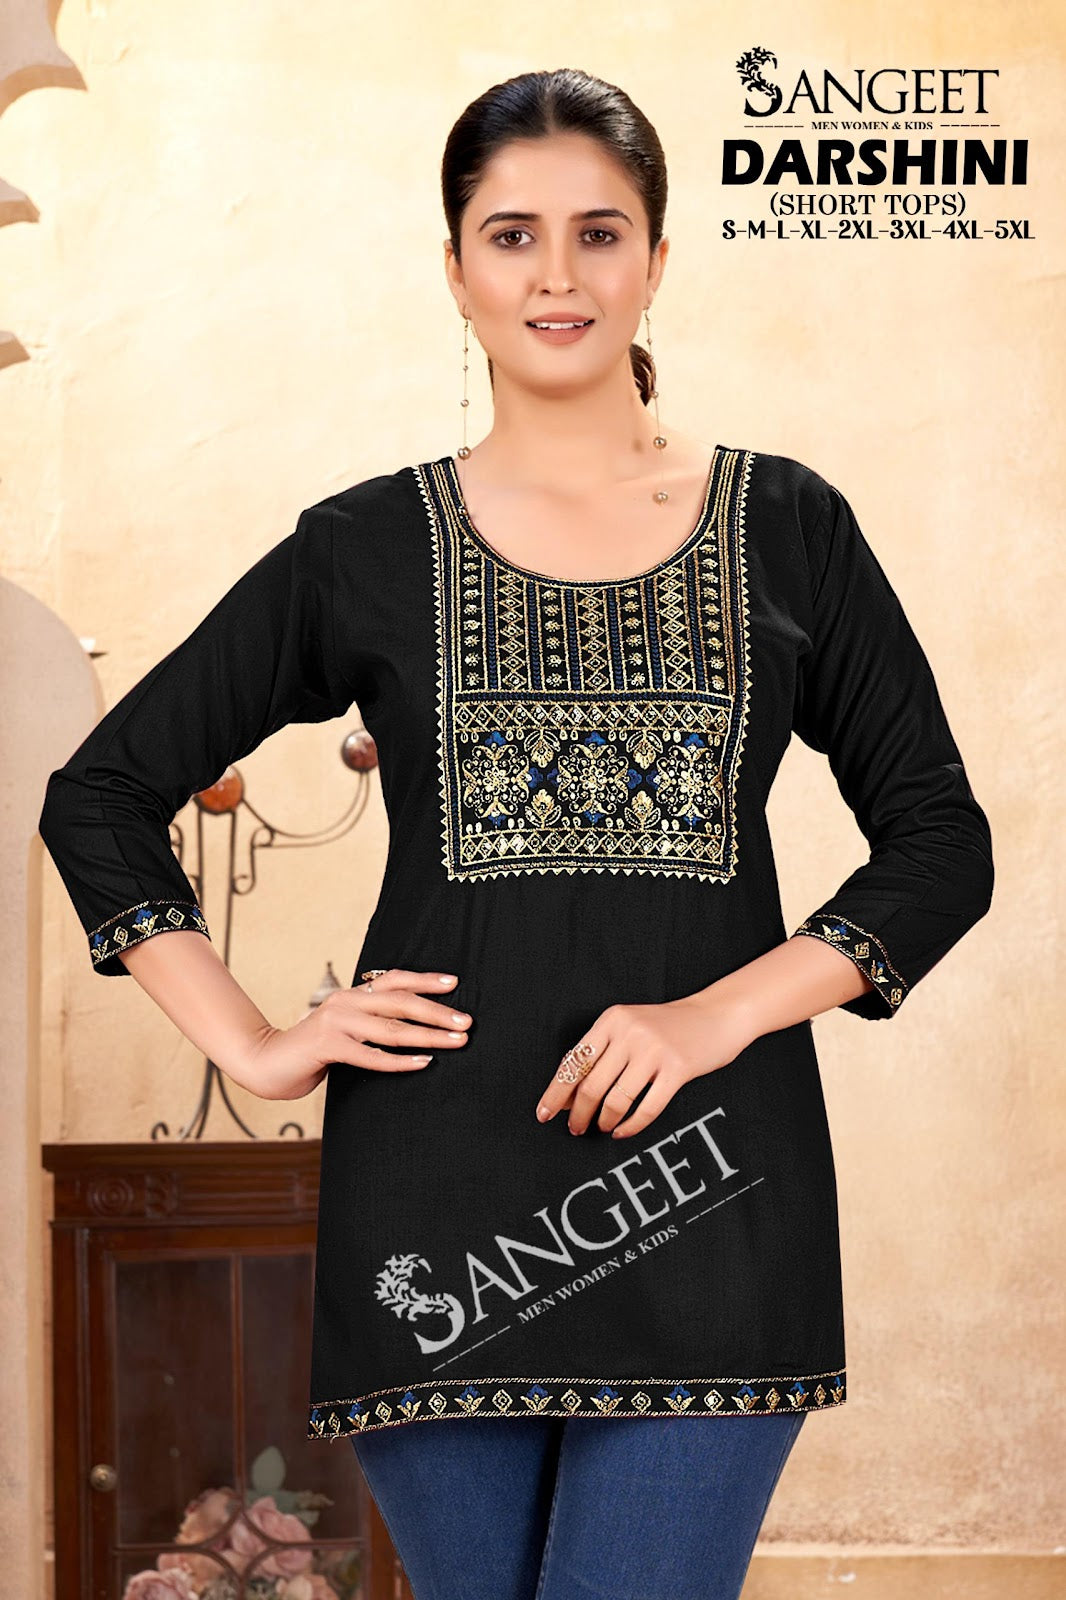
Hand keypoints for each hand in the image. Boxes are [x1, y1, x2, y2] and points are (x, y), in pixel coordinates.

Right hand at [233, 969, 472, 1100]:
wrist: (266, 1063)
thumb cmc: (312, 1051)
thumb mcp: (344, 1030)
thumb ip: (369, 1024)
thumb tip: (412, 1026)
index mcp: (352, 994)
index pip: (395, 980)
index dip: (425, 980)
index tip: (455, 983)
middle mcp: (345, 1002)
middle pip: (400, 1001)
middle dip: (438, 1011)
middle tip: (467, 1022)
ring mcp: (335, 1022)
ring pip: (391, 1028)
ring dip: (428, 1035)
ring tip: (456, 1041)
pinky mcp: (327, 1046)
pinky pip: (371, 1055)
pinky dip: (399, 1060)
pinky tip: (422, 1063)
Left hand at [535, 991, 755, 1138]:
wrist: (716, 1016)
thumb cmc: (667, 1027)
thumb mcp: (630, 1028)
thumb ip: (602, 1055)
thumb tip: (569, 1096)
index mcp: (612, 1020)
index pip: (574, 1062)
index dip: (556, 1092)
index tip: (544, 1114)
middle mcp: (630, 1032)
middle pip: (591, 1084)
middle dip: (578, 1114)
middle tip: (575, 1129)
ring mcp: (654, 1051)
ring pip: (616, 1099)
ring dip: (603, 1121)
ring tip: (601, 1128)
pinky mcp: (677, 1069)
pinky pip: (647, 1108)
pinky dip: (630, 1126)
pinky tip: (622, 1131)